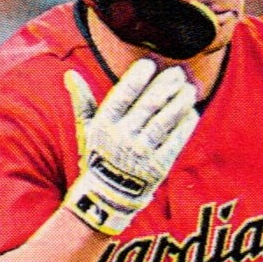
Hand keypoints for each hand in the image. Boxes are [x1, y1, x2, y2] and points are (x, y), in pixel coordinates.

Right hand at [63, 59, 199, 236]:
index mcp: (104, 126)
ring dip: (180, 102)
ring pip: (165, 121)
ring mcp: (141, 154)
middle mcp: (123, 138)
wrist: (108, 197)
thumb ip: (82, 101)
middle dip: (166, 86)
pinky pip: (175, 142)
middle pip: (149, 105)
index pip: (123, 96)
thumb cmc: (99, 157)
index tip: (149, 64)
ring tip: (190, 88)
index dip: (137, 78)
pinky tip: (192, 112)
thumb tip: (70, 74)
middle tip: (178, 72)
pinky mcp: (158, 168)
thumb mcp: (86, 130)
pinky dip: (185, 125)